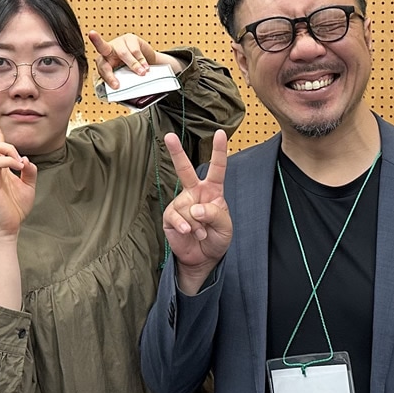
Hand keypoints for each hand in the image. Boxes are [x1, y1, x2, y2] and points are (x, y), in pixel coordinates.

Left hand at [88, 30, 183, 89]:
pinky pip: (135, 50)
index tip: (116, 86)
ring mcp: (120, 42)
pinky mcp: (130, 38)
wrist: (147, 61)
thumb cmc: (132, 71)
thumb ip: (124, 84)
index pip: (102, 68)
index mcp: (104, 62)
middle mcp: (109, 50)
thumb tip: (127, 96)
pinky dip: (142, 61)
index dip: (108, 77)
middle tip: (92, 35)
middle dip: (97, 41)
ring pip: (124, 53)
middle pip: (102, 47)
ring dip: (134, 65)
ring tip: (142, 73)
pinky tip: (146, 67)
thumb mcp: (126, 79)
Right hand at [162, 129, 229, 293]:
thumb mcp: (225, 227)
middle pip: (185, 170)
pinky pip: (177, 218)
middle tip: (168, 136)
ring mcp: (181, 203)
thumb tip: (195, 207)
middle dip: (176, 152)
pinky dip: (185, 227)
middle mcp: (195, 193)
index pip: (217, 169)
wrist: (203, 258)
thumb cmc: (217, 239)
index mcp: (212, 191)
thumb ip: (214, 214)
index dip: (219, 152)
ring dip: (197, 224)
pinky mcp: (170, 216)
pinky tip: (188, 233)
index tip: (220, 134)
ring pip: (188, 208)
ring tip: (201, 233)